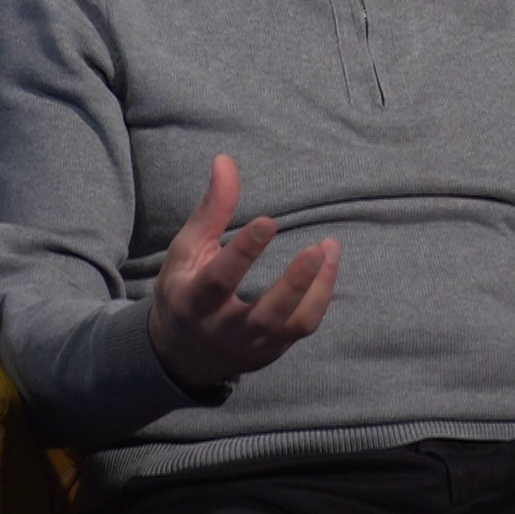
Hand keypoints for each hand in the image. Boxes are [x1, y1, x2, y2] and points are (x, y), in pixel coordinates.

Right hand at [147, 154, 340, 396]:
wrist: (185, 352)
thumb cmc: (186, 288)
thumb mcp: (188, 250)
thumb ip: (211, 210)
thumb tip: (225, 161)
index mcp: (194, 302)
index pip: (220, 281)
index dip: (244, 252)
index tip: (269, 222)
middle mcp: (224, 329)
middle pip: (265, 315)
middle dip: (294, 284)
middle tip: (317, 248)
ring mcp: (254, 344)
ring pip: (295, 324)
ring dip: (319, 287)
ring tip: (330, 247)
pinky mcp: (274, 349)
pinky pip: (305, 325)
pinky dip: (322, 294)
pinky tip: (329, 264)